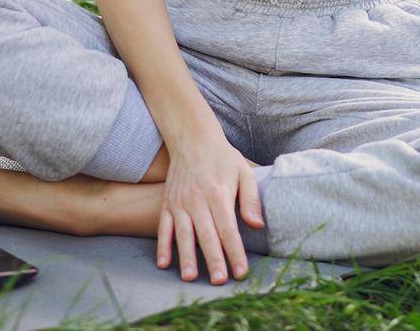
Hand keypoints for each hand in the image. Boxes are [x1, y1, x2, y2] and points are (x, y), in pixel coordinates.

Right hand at [156, 128, 263, 283]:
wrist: (192, 138)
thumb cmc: (223, 158)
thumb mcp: (244, 172)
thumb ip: (251, 200)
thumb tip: (257, 226)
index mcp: (219, 194)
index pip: (228, 229)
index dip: (235, 252)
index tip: (241, 272)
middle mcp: (197, 200)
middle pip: (206, 236)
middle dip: (213, 260)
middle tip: (219, 282)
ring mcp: (179, 203)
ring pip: (182, 235)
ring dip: (186, 257)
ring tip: (190, 278)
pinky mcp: (167, 203)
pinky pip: (163, 228)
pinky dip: (162, 246)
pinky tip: (163, 264)